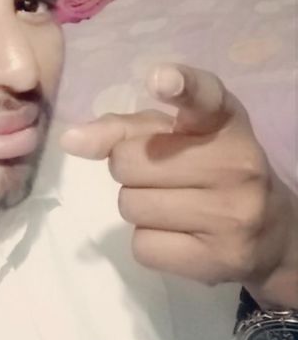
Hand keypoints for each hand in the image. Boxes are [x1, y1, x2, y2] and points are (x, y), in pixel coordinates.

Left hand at [60, 64, 297, 308]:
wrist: (268, 231)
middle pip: (129, 161)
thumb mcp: (170, 134)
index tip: (161, 80)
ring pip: (130, 205)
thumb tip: (71, 141)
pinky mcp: (218, 259)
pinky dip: (148, 240)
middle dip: (130, 168)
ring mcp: (232, 214)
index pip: (204, 96)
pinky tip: (178, 233)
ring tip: (171, 203)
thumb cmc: (205, 165)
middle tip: (160, 174)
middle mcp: (236, 162)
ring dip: (136, 204)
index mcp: (223, 120)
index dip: (181, 84)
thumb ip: (121, 129)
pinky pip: (142, 245)